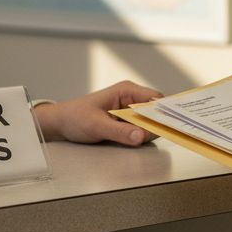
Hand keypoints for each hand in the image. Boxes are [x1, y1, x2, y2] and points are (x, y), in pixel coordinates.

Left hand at [33, 80, 162, 146]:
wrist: (61, 124)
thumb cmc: (74, 118)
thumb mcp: (96, 125)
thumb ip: (119, 131)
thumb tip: (142, 136)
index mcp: (126, 91)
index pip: (155, 99)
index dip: (164, 111)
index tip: (170, 124)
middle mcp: (131, 98)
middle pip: (156, 111)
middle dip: (157, 124)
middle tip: (152, 136)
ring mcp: (130, 110)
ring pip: (150, 121)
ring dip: (148, 131)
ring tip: (136, 139)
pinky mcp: (127, 121)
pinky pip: (142, 128)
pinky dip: (141, 135)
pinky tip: (134, 140)